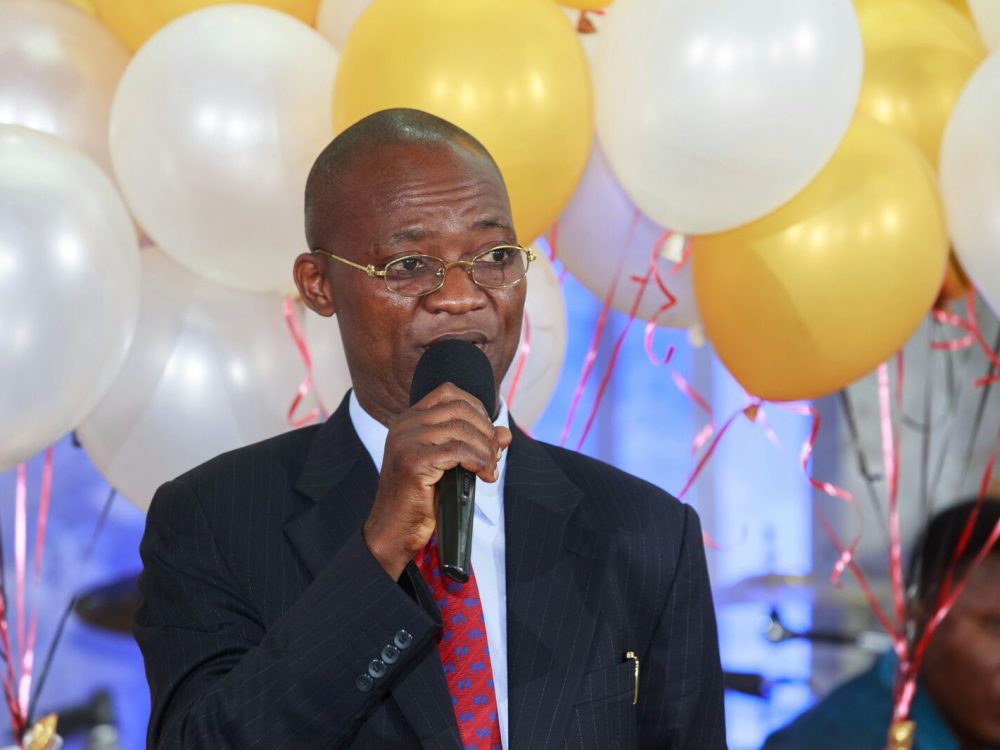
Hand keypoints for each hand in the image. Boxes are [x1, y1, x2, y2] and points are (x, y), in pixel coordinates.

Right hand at [362, 382, 511, 579]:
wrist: (393, 529)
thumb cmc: (421, 498)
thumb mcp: (450, 464)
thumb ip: (474, 444)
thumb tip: (505, 433)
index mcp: (408, 420)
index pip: (448, 392)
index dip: (476, 407)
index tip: (487, 432)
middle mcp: (404, 425)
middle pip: (459, 409)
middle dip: (486, 431)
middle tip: (495, 455)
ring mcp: (406, 442)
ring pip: (462, 430)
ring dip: (486, 449)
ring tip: (491, 469)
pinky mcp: (413, 462)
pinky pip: (458, 451)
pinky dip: (479, 462)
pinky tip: (485, 476)